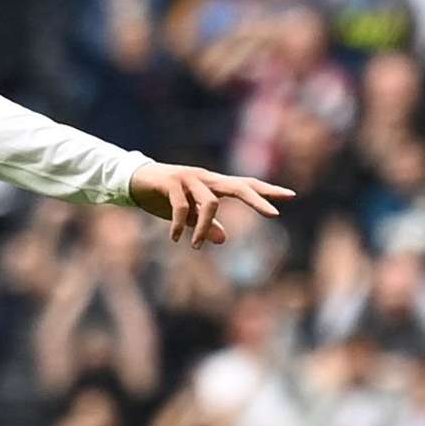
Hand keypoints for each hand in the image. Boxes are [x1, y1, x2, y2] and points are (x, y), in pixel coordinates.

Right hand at [127, 163, 292, 249]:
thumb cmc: (163, 197)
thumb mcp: (186, 215)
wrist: (133, 180)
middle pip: (239, 186)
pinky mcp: (171, 182)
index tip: (291, 195)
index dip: (267, 191)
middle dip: (257, 200)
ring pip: (210, 203)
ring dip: (204, 228)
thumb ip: (204, 225)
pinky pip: (182, 206)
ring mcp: (189, 178)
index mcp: (213, 185)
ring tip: (194, 247)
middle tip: (274, 214)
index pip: (245, 185)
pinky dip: (181, 224)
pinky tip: (177, 238)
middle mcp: (205, 178)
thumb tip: (224, 239)